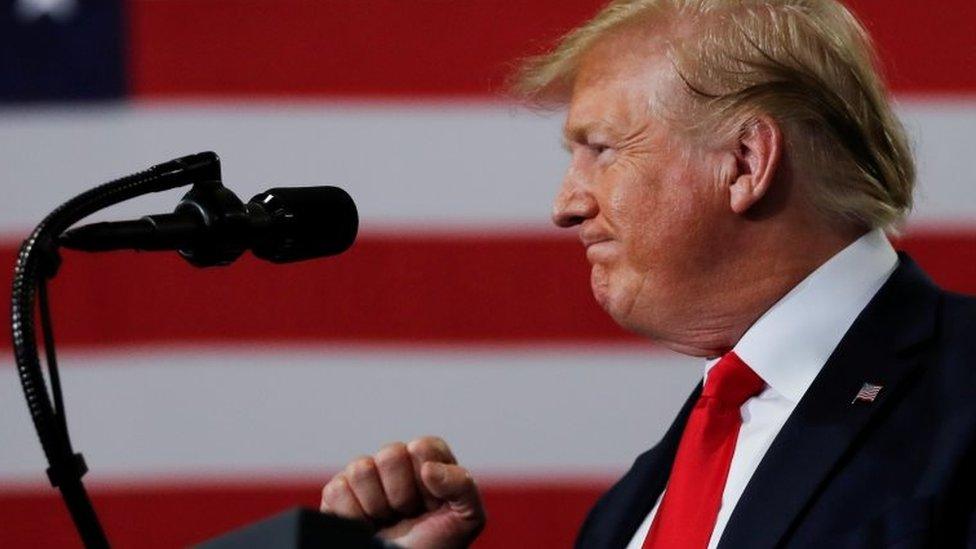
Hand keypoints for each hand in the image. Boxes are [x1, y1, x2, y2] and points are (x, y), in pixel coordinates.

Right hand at [320, 436, 484, 548]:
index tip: (434, 503)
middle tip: (407, 513)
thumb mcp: (466, 518)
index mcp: (427, 462)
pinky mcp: (337, 494)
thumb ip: (462, 485)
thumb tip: (428, 468)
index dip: (428, 477)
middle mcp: (395, 465)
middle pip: (390, 454)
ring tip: (386, 520)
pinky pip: (337, 490)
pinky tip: (365, 526)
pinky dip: (353, 515)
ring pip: (361, 468)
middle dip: (401, 493)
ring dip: (376, 505)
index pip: (424, 446)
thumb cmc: (435, 546)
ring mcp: (365, 478)